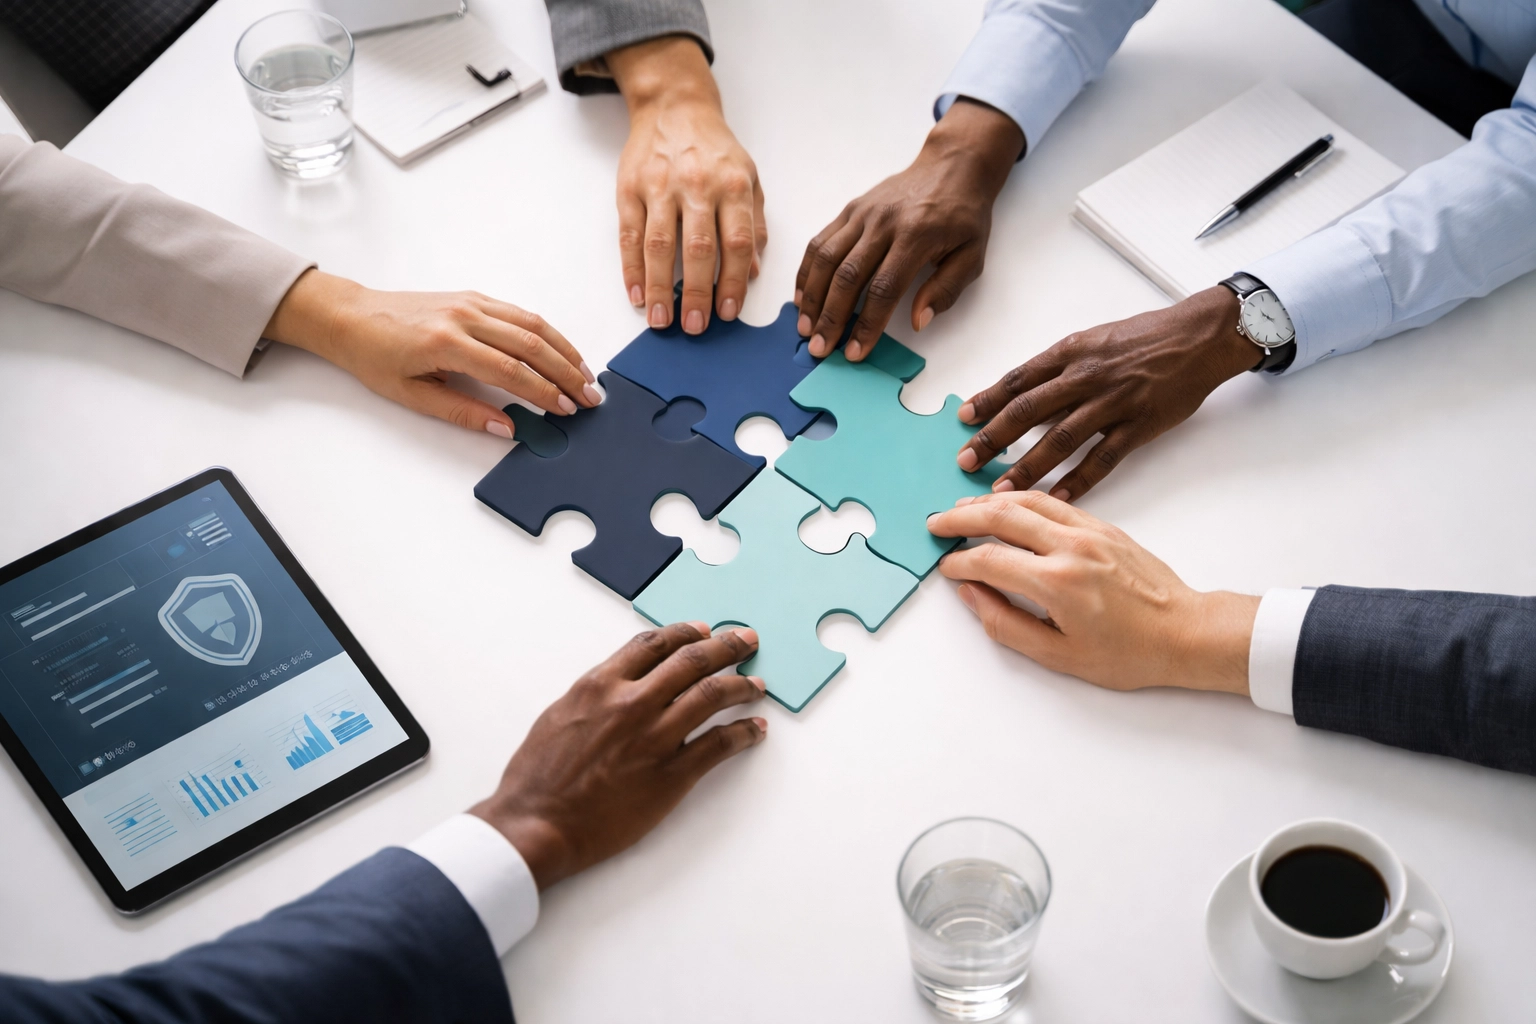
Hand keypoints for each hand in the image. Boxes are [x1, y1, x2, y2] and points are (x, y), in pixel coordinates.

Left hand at [264, 270, 600, 436]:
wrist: (353, 317)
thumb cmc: (375, 357)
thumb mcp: (413, 396)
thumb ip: (462, 412)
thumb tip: (505, 427)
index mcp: (447, 343)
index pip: (511, 371)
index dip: (544, 392)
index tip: (567, 409)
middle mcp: (465, 317)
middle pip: (531, 345)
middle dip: (566, 373)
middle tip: (591, 396)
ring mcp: (471, 303)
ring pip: (532, 324)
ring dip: (564, 350)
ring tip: (586, 374)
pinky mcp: (473, 297)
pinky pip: (520, 312)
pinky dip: (547, 332)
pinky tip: (561, 349)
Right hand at [470, 622, 767, 889]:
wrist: (536, 824)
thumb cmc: (538, 778)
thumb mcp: (559, 715)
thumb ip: (595, 695)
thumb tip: (618, 686)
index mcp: (601, 684)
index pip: (654, 643)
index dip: (685, 633)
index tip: (703, 631)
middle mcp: (632, 703)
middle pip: (692, 661)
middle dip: (726, 646)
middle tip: (745, 640)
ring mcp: (654, 737)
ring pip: (713, 696)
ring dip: (742, 686)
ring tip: (757, 684)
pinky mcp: (671, 775)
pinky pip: (719, 744)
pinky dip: (743, 733)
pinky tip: (754, 730)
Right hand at [608, 36, 765, 334]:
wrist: (674, 106)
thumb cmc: (714, 149)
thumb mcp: (749, 177)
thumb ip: (754, 224)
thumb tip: (752, 272)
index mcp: (733, 185)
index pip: (736, 242)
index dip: (733, 281)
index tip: (728, 313)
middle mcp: (697, 185)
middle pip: (699, 248)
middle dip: (698, 293)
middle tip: (695, 327)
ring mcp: (660, 186)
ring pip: (660, 245)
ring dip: (660, 288)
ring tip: (662, 320)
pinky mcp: (630, 188)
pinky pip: (629, 234)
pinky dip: (632, 268)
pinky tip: (637, 294)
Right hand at [795, 99, 1021, 361]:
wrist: (952, 166)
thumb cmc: (964, 216)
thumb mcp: (973, 255)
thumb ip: (946, 290)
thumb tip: (917, 322)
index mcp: (916, 237)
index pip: (884, 289)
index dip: (867, 324)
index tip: (855, 352)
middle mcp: (883, 223)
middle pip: (847, 276)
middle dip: (830, 317)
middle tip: (819, 348)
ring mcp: (863, 214)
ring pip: (827, 258)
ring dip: (812, 297)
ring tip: (804, 327)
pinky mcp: (850, 209)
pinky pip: (821, 241)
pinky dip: (807, 271)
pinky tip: (802, 296)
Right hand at [928, 491, 1256, 693]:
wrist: (1186, 632)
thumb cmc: (1129, 653)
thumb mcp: (1059, 656)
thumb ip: (1006, 624)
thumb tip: (973, 594)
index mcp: (1057, 583)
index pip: (990, 560)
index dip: (959, 562)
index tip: (946, 567)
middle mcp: (1071, 547)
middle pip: (1001, 516)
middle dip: (961, 517)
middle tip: (936, 523)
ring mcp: (1089, 531)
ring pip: (1027, 500)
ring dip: (988, 501)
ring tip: (962, 508)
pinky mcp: (1103, 527)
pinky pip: (1053, 502)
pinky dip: (1022, 498)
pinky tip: (1007, 504)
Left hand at [957, 286, 1261, 498]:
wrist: (1199, 337)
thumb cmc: (1145, 338)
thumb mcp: (1094, 340)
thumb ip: (1059, 368)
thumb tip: (1023, 394)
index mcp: (1071, 352)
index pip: (1018, 379)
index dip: (988, 400)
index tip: (964, 418)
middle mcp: (1086, 376)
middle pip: (1028, 410)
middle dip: (992, 438)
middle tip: (965, 460)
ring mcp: (1113, 403)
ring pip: (1060, 439)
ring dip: (1027, 466)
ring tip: (1000, 489)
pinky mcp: (1139, 426)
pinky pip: (1102, 459)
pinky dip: (1078, 481)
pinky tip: (1056, 498)